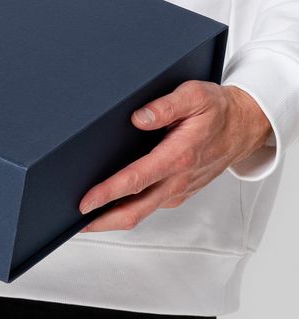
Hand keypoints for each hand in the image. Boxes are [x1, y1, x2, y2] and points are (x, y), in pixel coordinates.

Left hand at [76, 80, 272, 233]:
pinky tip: (109, 204)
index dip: (108, 193)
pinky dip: (127, 209)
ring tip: (83, 217)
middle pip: (134, 211)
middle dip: (102, 221)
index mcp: (179, 156)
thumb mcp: (195, 96)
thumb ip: (166, 106)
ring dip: (112, 218)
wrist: (245, 126)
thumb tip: (139, 117)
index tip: (85, 201)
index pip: (136, 181)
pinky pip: (149, 206)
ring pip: (141, 212)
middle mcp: (178, 179)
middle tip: (73, 222)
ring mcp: (178, 190)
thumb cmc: (218, 110)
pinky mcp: (178, 192)